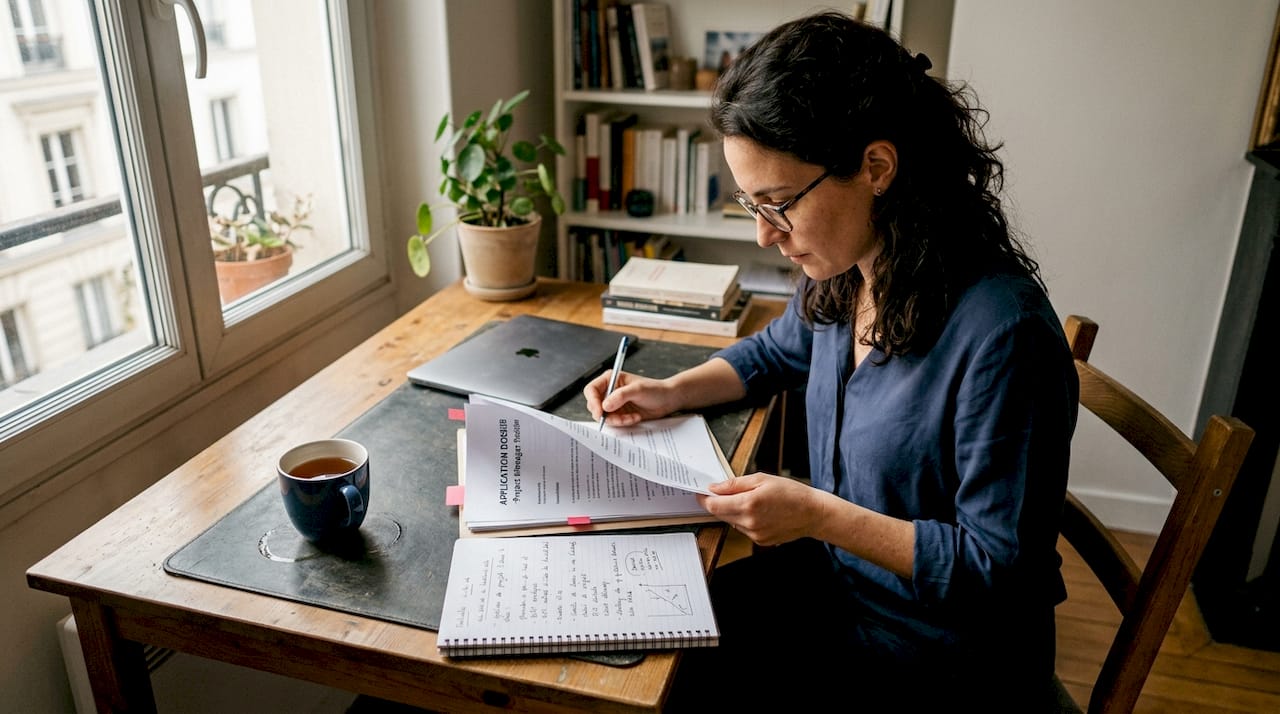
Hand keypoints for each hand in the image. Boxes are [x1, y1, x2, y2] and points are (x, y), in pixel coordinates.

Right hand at [583, 371, 679, 426]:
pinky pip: (613, 422)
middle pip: (594, 405)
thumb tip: (605, 406)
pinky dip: (623, 422)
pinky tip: (635, 417)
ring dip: (617, 420)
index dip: (593, 402)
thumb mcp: (638, 390)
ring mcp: (613, 403)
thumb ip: (620, 396)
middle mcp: (609, 390)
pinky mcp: (619, 413)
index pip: (591, 390)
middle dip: (607, 414)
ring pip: (604, 416)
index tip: (600, 413)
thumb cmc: (654, 390)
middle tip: (619, 418)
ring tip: (632, 417)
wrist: (667, 400)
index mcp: (610, 379)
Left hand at [696, 473, 828, 546]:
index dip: (704, 498)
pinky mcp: (760, 541)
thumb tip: (714, 488)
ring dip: (732, 511)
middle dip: (718, 503)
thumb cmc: (791, 493)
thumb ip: (734, 484)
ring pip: (731, 521)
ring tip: (750, 500)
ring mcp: (754, 534)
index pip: (714, 505)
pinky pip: (743, 528)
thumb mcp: (762, 479)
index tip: (700, 492)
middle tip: (722, 492)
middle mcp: (749, 522)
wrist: (813, 513)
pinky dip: (744, 519)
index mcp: (748, 504)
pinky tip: (758, 512)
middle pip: (720, 514)